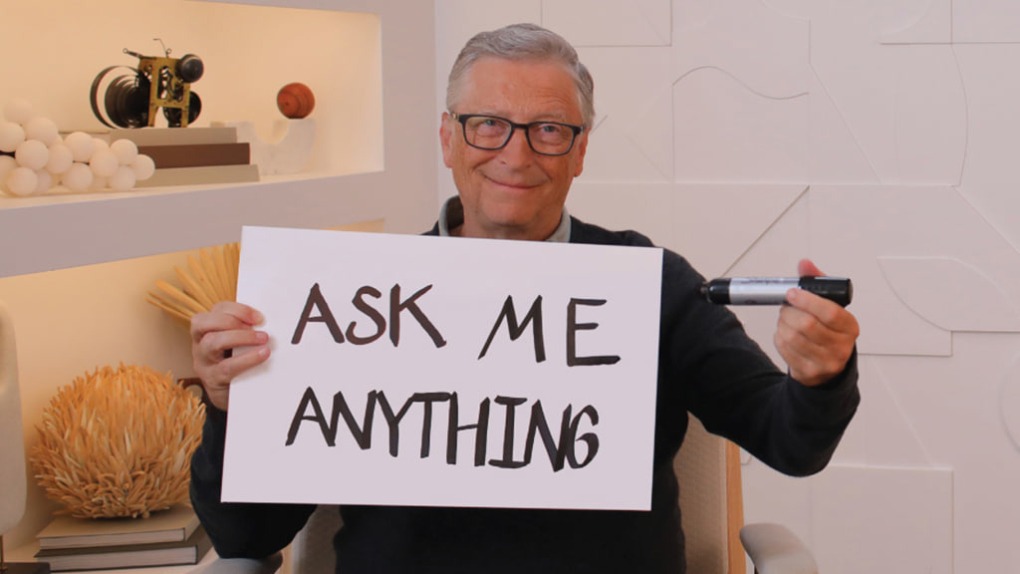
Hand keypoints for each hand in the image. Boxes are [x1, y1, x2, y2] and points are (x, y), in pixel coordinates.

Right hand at [190, 301, 269, 410]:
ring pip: (212, 342)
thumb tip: (268, 320)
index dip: (238, 309)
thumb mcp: (239, 344)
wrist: (234, 397)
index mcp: (207, 329)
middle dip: (233, 320)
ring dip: (240, 337)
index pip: (216, 310)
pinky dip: (246, 359)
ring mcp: (203, 362)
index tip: (259, 316)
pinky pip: (226, 367)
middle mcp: (200, 343)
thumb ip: (247, 330)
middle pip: (203, 322)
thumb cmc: (238, 363)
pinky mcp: (212, 379)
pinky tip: (262, 355)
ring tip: (263, 339)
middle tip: (258, 326)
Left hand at [774, 259, 859, 386]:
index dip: (807, 300)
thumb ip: (817, 283)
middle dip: (790, 312)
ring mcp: (826, 362)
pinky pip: (784, 349)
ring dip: (783, 324)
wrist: (827, 365)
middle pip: (806, 325)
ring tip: (786, 319)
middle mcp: (841, 346)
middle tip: (787, 306)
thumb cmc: (828, 331)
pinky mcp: (809, 372)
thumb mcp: (829, 305)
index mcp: (850, 327)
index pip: (829, 312)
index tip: (793, 293)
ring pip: (792, 336)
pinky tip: (785, 333)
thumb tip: (805, 264)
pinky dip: (779, 337)